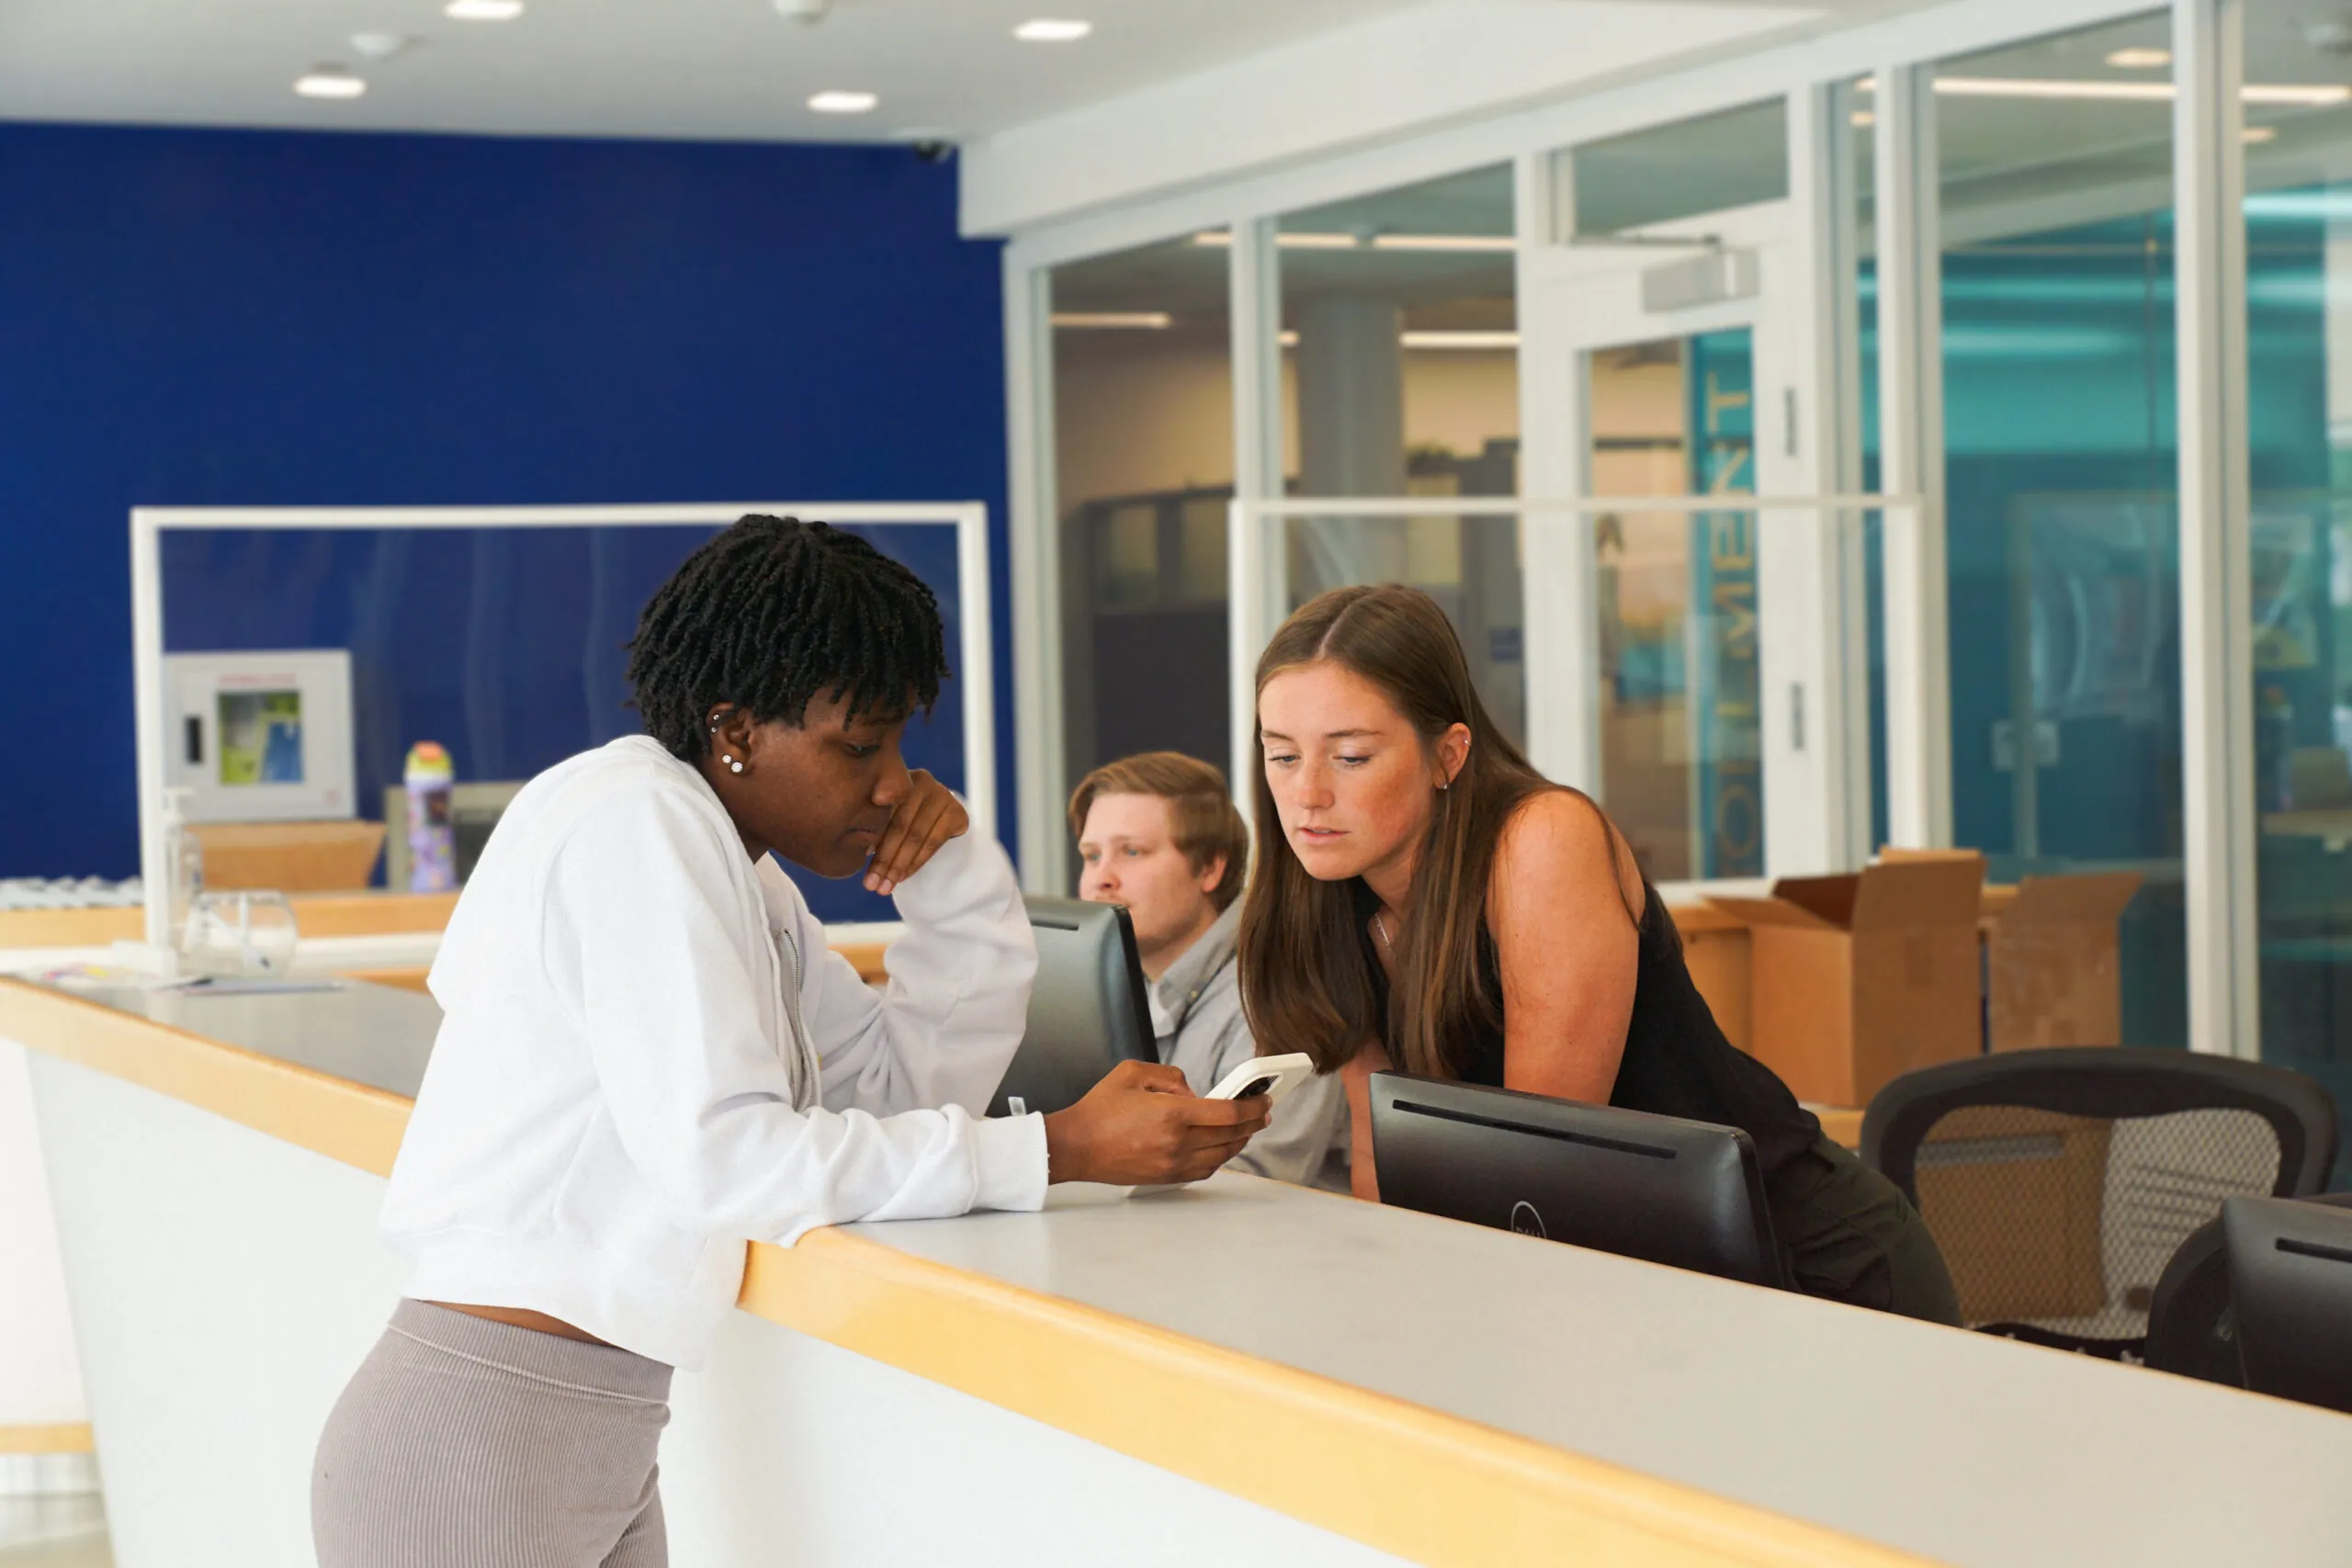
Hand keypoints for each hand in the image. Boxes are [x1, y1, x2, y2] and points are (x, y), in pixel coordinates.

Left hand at [864, 770, 967, 895]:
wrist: (940, 820)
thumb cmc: (904, 819)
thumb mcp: (887, 818)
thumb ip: (875, 826)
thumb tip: (858, 849)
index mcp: (897, 776)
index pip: (883, 811)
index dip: (871, 839)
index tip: (860, 863)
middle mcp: (922, 780)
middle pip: (899, 825)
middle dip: (884, 859)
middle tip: (871, 885)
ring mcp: (943, 794)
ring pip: (915, 836)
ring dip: (898, 865)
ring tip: (885, 887)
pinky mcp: (957, 812)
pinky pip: (933, 842)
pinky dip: (916, 862)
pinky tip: (903, 877)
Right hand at [1040, 1060, 1271, 1185]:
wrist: (1075, 1146)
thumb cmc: (1099, 1109)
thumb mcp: (1133, 1072)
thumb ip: (1171, 1076)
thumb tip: (1194, 1093)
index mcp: (1171, 1113)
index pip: (1228, 1113)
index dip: (1253, 1106)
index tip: (1264, 1099)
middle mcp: (1177, 1142)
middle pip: (1231, 1136)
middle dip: (1253, 1123)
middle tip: (1263, 1113)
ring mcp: (1173, 1164)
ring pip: (1222, 1156)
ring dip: (1240, 1142)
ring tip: (1247, 1129)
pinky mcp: (1166, 1178)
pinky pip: (1205, 1170)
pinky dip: (1220, 1158)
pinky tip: (1222, 1147)